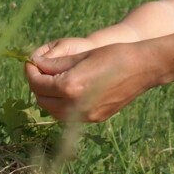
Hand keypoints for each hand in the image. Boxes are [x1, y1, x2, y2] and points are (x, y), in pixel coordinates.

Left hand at [25, 41, 153, 122]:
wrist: (143, 68)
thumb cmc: (113, 55)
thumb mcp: (81, 55)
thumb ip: (55, 64)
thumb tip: (35, 64)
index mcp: (71, 86)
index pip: (38, 84)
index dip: (31, 72)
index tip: (31, 63)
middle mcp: (76, 105)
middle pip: (42, 100)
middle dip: (37, 85)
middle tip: (40, 71)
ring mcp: (86, 115)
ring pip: (54, 111)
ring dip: (48, 97)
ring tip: (52, 81)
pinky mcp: (95, 118)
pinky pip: (69, 115)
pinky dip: (62, 104)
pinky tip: (68, 91)